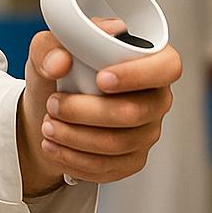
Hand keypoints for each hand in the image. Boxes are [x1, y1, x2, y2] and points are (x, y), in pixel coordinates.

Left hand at [19, 19, 181, 193]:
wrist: (47, 112)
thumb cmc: (57, 75)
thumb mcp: (45, 50)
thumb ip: (49, 46)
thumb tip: (59, 62)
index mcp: (146, 60)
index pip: (166, 67)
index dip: (137, 75)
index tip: (101, 79)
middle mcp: (153, 97)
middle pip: (134, 112)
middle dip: (85, 111)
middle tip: (54, 104)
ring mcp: (146, 131)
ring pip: (118, 143)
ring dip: (74, 136)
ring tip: (48, 125)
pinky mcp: (132, 159)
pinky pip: (109, 166)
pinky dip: (74, 157)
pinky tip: (54, 145)